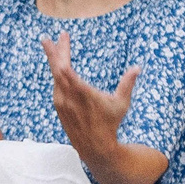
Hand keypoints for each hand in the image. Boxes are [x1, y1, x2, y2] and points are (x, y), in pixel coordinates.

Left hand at [41, 33, 136, 151]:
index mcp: (81, 93)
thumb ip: (127, 84)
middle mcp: (67, 97)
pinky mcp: (59, 107)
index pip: (66, 69)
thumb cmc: (111, 124)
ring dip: (53, 60)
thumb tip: (138, 68)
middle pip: (56, 69)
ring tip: (51, 47)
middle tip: (46, 37)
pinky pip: (56, 85)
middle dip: (53, 51)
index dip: (62, 51)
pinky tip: (57, 67)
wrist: (95, 147)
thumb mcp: (121, 104)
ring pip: (54, 76)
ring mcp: (61, 102)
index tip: (62, 36)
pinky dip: (56, 73)